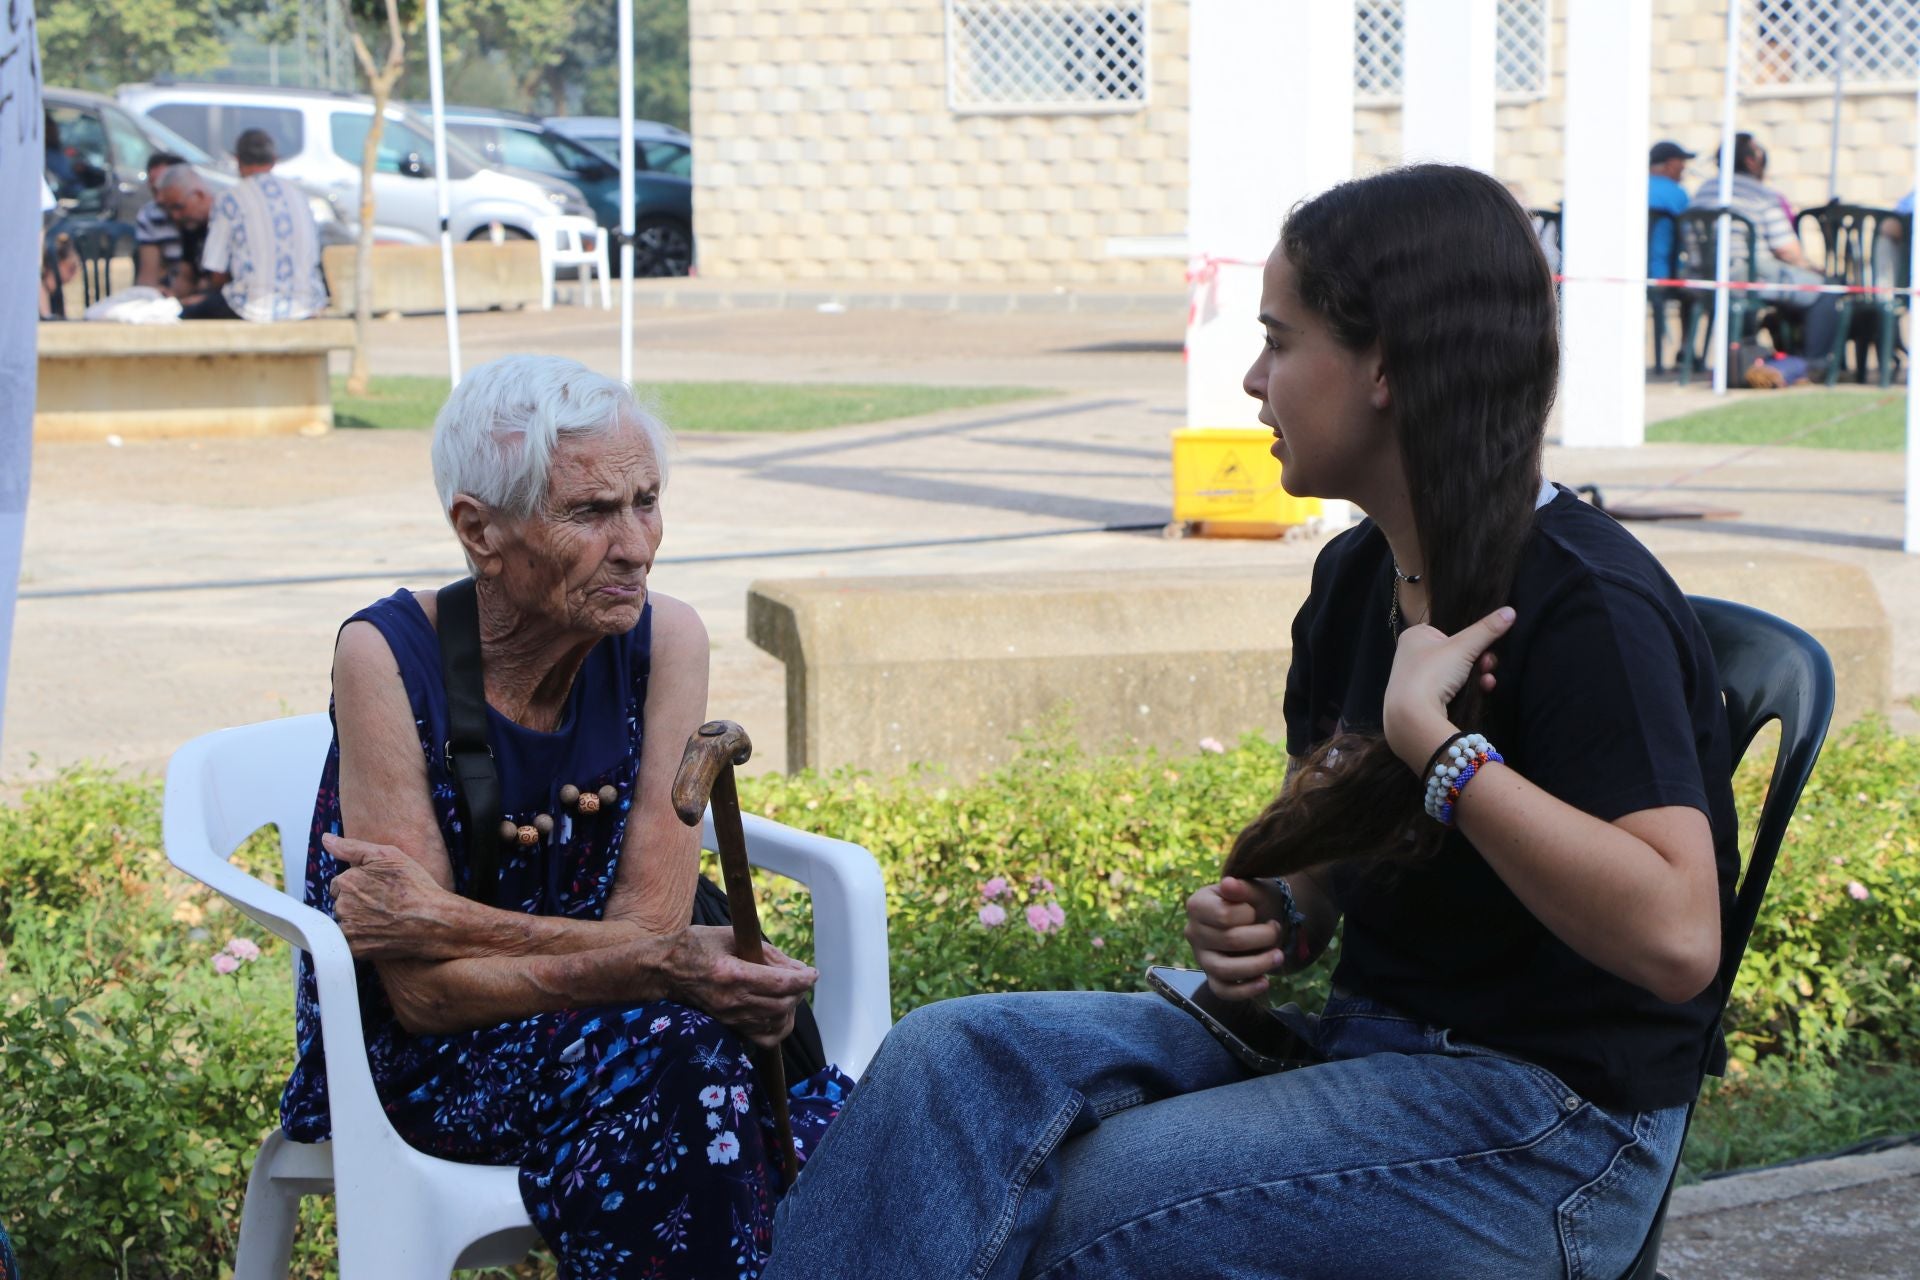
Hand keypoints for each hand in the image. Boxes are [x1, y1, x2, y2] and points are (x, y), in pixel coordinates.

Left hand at [323, 832, 465, 960]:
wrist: (434, 921)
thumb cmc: (415, 887)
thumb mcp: (389, 856)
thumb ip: (353, 847)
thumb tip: (326, 839)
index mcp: (347, 881)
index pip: (340, 884)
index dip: (359, 885)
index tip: (378, 890)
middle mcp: (343, 906)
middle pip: (341, 904)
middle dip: (357, 903)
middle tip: (384, 904)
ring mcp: (349, 929)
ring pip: (346, 923)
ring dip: (358, 921)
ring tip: (384, 919)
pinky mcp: (356, 949)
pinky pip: (351, 943)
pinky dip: (362, 938)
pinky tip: (381, 933)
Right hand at [666, 926, 817, 1047]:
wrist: (664, 971)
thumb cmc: (696, 946)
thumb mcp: (730, 935)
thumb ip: (766, 951)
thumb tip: (796, 967)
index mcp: (731, 974)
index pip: (779, 983)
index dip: (803, 979)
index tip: (813, 973)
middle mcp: (731, 1001)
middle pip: (781, 1005)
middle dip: (799, 991)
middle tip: (801, 979)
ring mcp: (729, 1018)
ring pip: (776, 1022)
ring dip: (791, 1007)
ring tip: (790, 992)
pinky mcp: (728, 1027)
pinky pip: (763, 1037)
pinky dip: (779, 1026)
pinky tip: (780, 1012)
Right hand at [1185, 877, 1285, 1001]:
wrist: (1259, 918)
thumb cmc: (1254, 902)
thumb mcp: (1253, 890)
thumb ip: (1243, 888)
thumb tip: (1228, 883)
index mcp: (1197, 905)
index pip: (1223, 915)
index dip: (1247, 915)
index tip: (1257, 912)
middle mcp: (1193, 932)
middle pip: (1228, 941)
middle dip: (1262, 937)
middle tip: (1277, 930)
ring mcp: (1201, 957)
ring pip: (1224, 970)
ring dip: (1258, 965)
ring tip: (1279, 956)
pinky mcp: (1211, 978)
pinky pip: (1223, 991)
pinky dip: (1246, 990)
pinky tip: (1266, 982)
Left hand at [1382, 606, 1515, 773]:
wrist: (1413, 717)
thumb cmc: (1432, 672)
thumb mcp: (1463, 647)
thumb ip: (1486, 629)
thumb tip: (1509, 611)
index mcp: (1415, 636)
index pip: (1448, 629)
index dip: (1469, 637)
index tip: (1486, 644)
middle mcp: (1412, 655)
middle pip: (1456, 652)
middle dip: (1478, 658)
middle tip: (1488, 663)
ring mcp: (1417, 679)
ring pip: (1457, 671)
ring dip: (1477, 674)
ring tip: (1487, 678)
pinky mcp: (1425, 700)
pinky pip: (1452, 689)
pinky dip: (1470, 688)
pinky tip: (1484, 689)